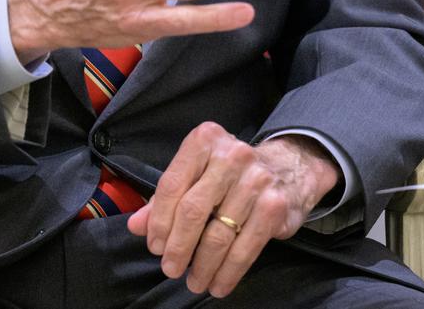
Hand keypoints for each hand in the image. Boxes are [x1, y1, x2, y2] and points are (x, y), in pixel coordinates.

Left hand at [127, 124, 340, 297]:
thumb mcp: (196, 174)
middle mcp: (232, 155)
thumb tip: (136, 226)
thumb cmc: (230, 174)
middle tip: (170, 269)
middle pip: (193, 210)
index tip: (155, 246)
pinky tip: (218, 284)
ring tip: (194, 281)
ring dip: (202, 266)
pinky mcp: (274, 206)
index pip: (172, 184)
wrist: (287, 169)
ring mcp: (256, 179)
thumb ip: (164, 198)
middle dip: (178, 247)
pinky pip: (245, 248)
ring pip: (219, 234)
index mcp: (205, 140)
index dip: (159, 221)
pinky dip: (228, 272)